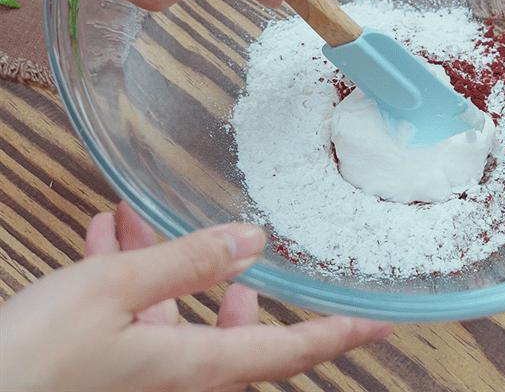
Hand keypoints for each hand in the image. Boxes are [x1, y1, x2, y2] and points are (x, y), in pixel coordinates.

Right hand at [0, 202, 391, 391]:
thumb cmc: (32, 359)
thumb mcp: (114, 294)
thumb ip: (188, 263)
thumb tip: (253, 242)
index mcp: (190, 369)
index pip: (284, 354)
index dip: (336, 337)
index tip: (379, 324)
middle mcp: (169, 379)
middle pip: (229, 338)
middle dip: (236, 292)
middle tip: (253, 263)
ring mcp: (132, 376)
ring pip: (167, 316)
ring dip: (162, 265)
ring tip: (144, 220)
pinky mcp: (97, 368)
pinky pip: (125, 318)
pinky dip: (122, 277)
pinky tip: (106, 235)